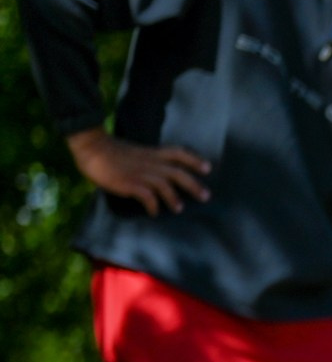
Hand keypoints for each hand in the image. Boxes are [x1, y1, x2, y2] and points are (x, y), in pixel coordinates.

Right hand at [67, 129, 209, 214]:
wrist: (92, 148)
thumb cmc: (112, 152)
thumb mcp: (137, 152)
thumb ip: (150, 161)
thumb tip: (160, 176)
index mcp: (153, 153)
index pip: (179, 153)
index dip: (194, 160)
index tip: (208, 169)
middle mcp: (151, 162)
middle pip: (178, 173)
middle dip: (194, 185)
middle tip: (206, 197)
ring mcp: (141, 173)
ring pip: (165, 185)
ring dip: (174, 199)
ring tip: (179, 209)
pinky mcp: (130, 183)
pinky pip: (148, 196)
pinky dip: (154, 206)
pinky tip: (154, 213)